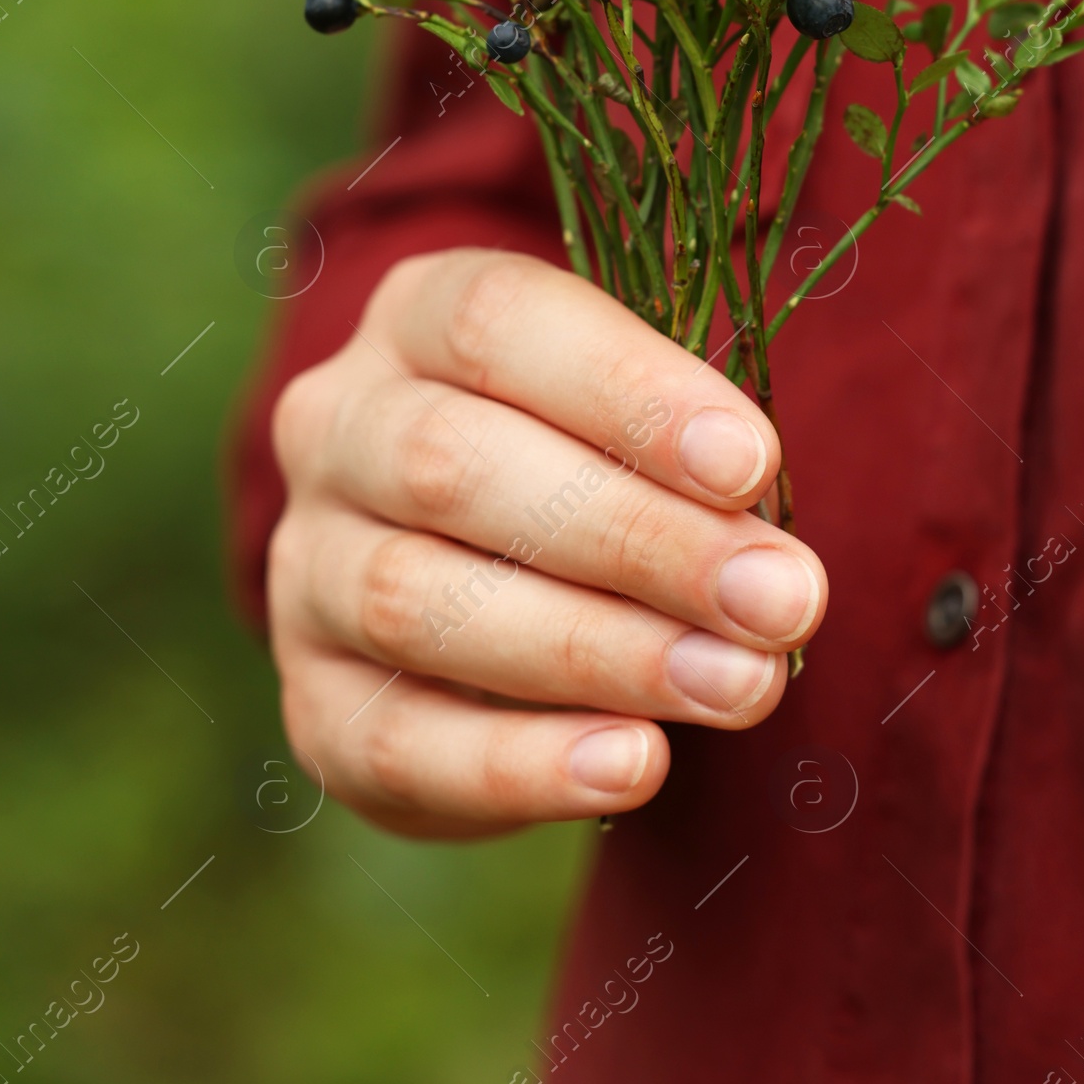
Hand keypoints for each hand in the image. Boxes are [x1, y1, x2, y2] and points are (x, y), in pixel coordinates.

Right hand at [266, 248, 826, 838]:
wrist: (477, 579)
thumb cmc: (592, 466)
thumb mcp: (635, 419)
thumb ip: (693, 462)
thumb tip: (770, 570)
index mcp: (417, 317)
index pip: (496, 321)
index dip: (625, 388)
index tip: (750, 463)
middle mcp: (337, 427)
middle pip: (451, 464)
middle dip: (635, 537)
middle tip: (778, 600)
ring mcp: (305, 565)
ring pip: (415, 602)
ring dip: (596, 653)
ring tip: (737, 686)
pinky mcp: (312, 700)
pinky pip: (396, 742)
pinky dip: (519, 764)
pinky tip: (632, 765)